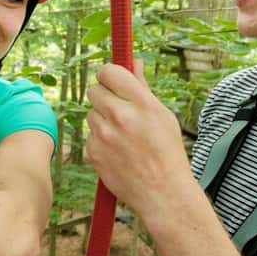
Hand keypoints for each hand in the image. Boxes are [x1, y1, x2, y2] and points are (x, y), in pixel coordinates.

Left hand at [84, 62, 194, 215]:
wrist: (162, 192)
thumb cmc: (166, 152)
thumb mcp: (162, 115)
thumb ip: (142, 88)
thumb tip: (134, 62)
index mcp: (142, 103)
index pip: (109, 71)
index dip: (109, 76)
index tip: (113, 82)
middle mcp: (121, 116)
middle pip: (94, 90)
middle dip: (104, 97)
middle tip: (118, 110)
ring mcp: (105, 135)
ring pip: (91, 114)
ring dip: (102, 121)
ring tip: (122, 136)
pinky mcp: (93, 152)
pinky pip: (90, 136)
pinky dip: (100, 141)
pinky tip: (117, 152)